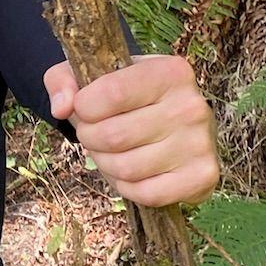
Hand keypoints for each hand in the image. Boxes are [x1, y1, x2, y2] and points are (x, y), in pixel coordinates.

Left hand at [45, 54, 219, 208]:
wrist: (168, 117)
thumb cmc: (123, 93)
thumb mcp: (91, 73)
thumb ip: (63, 80)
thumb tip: (62, 108)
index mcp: (169, 72)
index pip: (110, 94)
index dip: (83, 107)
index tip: (84, 107)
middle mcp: (192, 106)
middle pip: (113, 136)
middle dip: (90, 138)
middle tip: (95, 133)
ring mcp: (202, 144)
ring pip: (126, 168)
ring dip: (105, 163)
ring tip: (112, 150)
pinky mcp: (203, 177)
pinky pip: (147, 194)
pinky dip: (126, 187)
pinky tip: (130, 170)